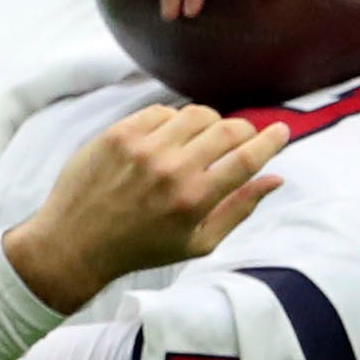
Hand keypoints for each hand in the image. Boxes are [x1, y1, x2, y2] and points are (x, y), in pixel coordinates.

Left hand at [2, 103, 282, 314]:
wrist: (78, 242)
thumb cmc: (143, 248)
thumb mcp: (198, 243)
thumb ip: (239, 209)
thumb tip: (276, 179)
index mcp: (194, 200)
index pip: (246, 158)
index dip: (271, 141)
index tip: (282, 130)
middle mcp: (171, 168)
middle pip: (226, 129)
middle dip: (244, 129)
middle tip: (244, 137)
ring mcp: (143, 147)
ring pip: (195, 114)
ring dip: (211, 122)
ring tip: (206, 138)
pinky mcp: (119, 133)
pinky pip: (161, 111)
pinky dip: (174, 120)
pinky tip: (171, 137)